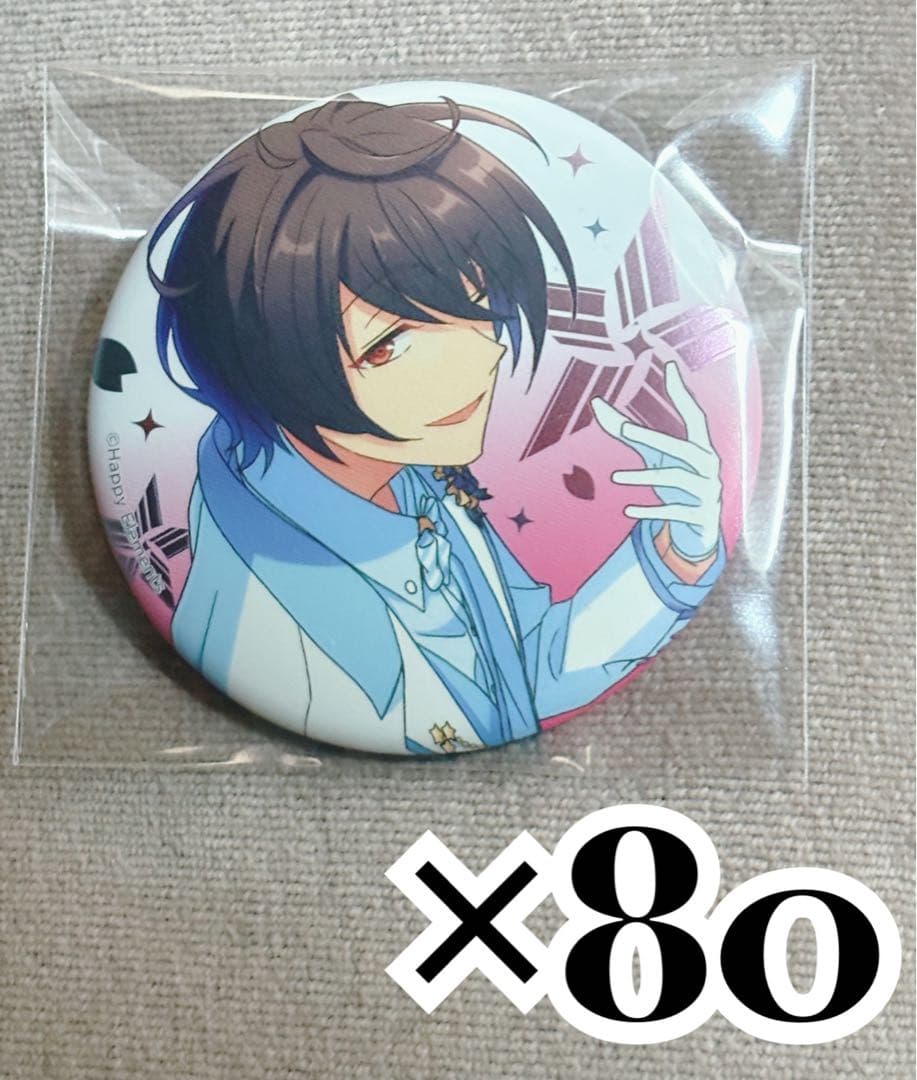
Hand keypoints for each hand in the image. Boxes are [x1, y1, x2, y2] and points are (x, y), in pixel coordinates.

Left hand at [590, 362, 721, 561]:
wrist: (702, 528)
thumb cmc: (675, 481)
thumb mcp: (653, 456)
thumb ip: (628, 433)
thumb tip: (596, 403)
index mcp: (702, 446)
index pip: (695, 415)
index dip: (683, 394)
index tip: (672, 366)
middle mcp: (709, 465)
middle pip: (683, 448)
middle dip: (654, 438)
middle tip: (624, 429)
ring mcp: (708, 491)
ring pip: (675, 479)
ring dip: (643, 477)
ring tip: (615, 477)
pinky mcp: (702, 516)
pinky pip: (675, 512)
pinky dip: (651, 510)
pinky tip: (627, 509)